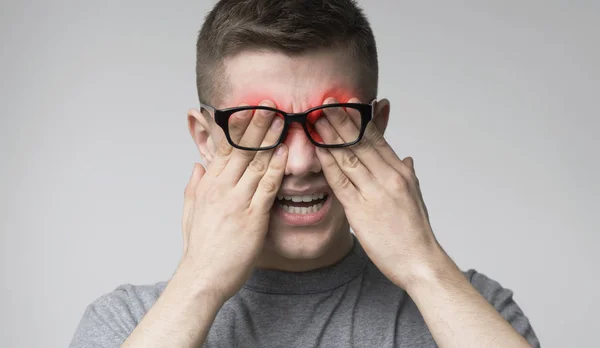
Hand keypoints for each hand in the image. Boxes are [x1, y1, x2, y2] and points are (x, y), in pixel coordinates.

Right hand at [180, 101, 287, 302]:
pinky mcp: (253, 218)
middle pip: (242, 149)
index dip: (237, 127)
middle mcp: (221, 189)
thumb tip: (196, 165)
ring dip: (270, 139)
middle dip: (256, 124)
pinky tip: (285, 153)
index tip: (247, 108)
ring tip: (281, 119)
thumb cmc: (199, 248)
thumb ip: (193, 186)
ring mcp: (237, 202)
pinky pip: (267, 187)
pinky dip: (277, 168)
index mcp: (207, 185)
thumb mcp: (189, 212)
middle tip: (269, 103)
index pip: (224, 148)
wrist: (203, 276)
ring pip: (256, 164)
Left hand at [315, 97, 441, 288]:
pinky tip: (317, 149)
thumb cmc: (415, 231)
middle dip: (341, 119)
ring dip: (329, 135)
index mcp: (401, 172)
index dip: (360, 119)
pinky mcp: (360, 210)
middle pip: (360, 142)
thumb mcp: (415, 195)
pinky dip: (328, 163)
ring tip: (315, 118)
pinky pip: (340, 181)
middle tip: (325, 101)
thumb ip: (406, 173)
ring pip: (348, 156)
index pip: (377, 138)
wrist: (419, 260)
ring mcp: (374, 192)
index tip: (347, 102)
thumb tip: (404, 157)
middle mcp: (389, 177)